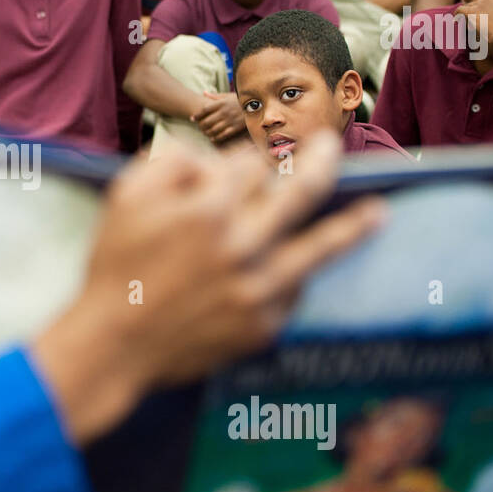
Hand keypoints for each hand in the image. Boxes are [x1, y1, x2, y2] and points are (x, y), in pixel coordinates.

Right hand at [32, 132, 385, 445]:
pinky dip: (293, 276)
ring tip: (377, 212)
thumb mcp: (126, 195)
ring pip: (320, 248)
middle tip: (333, 146)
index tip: (231, 177)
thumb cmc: (116, 265)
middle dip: (323, 161)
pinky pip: (293, 291)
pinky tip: (295, 270)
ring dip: (352, 226)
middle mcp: (243, 247)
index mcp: (209, 209)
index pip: (249, 165)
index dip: (239, 166)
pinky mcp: (262, 325)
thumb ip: (170, 161)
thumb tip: (213, 159)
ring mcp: (257, 290)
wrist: (114, 345)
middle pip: (302, 191)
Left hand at [192, 92, 244, 142]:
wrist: (256, 106)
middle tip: (198, 127)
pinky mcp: (235, 128)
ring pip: (214, 129)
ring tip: (204, 132)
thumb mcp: (228, 95)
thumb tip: (203, 92)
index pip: (205, 109)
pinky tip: (212, 138)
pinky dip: (216, 138)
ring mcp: (230, 120)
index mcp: (222, 103)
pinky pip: (223, 135)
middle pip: (207, 121)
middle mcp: (225, 112)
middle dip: (200, 125)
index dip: (197, 115)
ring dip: (207, 132)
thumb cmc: (239, 100)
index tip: (192, 118)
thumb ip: (215, 96)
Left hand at [454, 0, 492, 70]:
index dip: (480, 11)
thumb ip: (491, 10)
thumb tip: (474, 7)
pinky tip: (460, 24)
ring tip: (476, 28)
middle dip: (473, 14)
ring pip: (466, 8)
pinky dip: (457, 18)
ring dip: (468, 19)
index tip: (485, 21)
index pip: (481, 0)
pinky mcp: (471, 11)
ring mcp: (479, 3)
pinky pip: (458, 11)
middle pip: (473, 3)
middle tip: (480, 26)